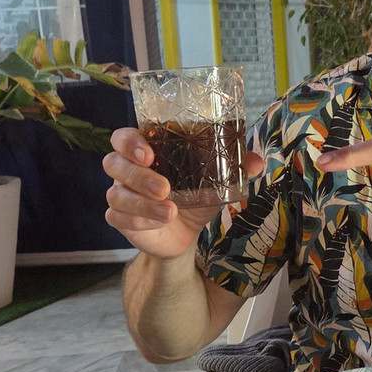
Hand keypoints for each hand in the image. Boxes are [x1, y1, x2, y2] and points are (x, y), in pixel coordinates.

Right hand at [103, 128, 263, 259]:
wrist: (186, 233)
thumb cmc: (194, 197)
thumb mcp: (214, 182)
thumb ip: (233, 169)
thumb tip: (257, 161)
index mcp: (146, 152)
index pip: (123, 138)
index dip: (130, 143)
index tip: (148, 153)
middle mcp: (127, 170)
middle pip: (114, 163)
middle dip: (138, 175)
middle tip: (164, 187)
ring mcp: (120, 194)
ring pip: (116, 194)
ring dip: (142, 203)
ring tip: (169, 212)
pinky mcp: (121, 218)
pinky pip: (118, 217)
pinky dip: (140, 220)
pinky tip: (160, 222)